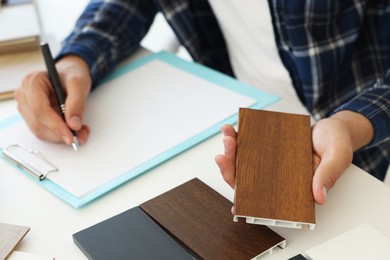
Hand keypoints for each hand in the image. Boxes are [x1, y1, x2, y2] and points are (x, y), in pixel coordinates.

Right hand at [15, 55, 91, 144]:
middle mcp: (24, 95)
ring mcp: (26, 107)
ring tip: (81, 132)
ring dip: (60, 136)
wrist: (68, 76)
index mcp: (32, 82)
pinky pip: (43, 131)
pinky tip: (72, 129)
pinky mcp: (31, 116)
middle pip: (38, 123)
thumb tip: (74, 124)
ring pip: (40, 131)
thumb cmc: (70, 75)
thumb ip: (76, 102)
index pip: (40, 110)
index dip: (55, 126)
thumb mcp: (78, 83)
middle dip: (60, 133)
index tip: (71, 136)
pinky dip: (59, 135)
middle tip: (81, 136)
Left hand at [215, 111, 372, 204]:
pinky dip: (238, 138)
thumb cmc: (337, 142)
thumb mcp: (338, 156)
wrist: (334, 126)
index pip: (270, 199)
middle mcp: (279, 176)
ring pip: (245, 163)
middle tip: (224, 156)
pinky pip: (249, 146)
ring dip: (231, 152)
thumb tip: (319, 196)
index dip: (251, 203)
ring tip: (227, 136)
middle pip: (249, 181)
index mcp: (295, 187)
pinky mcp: (268, 146)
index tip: (237, 203)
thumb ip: (329, 174)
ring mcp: (272, 162)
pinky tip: (231, 130)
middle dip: (232, 170)